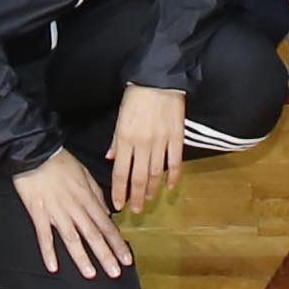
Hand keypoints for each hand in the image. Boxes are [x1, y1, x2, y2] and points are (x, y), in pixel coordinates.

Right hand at [16, 147, 133, 276]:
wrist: (35, 152)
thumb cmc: (60, 161)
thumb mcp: (85, 173)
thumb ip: (97, 194)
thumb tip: (108, 211)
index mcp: (87, 198)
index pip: (107, 225)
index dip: (118, 243)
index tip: (127, 258)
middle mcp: (75, 208)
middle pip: (93, 235)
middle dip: (106, 255)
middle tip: (115, 273)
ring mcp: (56, 212)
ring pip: (72, 238)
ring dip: (82, 258)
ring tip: (91, 274)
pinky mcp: (38, 213)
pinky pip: (44, 236)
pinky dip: (48, 252)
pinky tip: (53, 267)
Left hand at [107, 83, 189, 213]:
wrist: (159, 79)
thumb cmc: (136, 95)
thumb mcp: (120, 116)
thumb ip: (116, 140)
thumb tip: (111, 158)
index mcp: (125, 138)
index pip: (121, 172)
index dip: (119, 191)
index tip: (118, 204)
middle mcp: (143, 144)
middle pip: (138, 178)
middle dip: (136, 197)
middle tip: (135, 210)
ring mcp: (161, 142)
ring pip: (156, 173)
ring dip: (152, 190)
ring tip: (149, 200)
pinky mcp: (176, 137)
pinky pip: (175, 162)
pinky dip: (173, 176)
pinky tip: (171, 186)